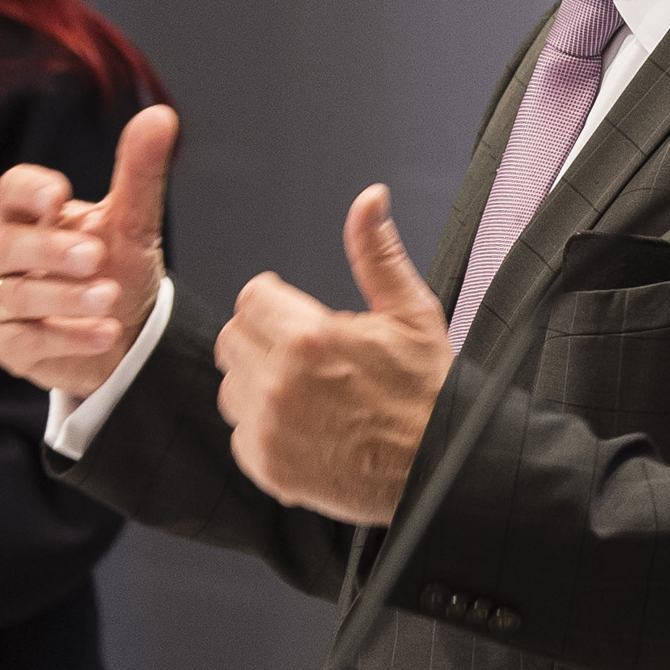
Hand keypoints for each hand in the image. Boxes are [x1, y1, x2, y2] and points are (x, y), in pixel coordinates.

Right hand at [0, 103, 176, 396]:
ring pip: (17, 296)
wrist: (123, 335)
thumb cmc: (114, 268)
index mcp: (27, 215)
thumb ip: (139, 172)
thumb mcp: (131, 221)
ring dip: (65, 298)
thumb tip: (161, 115)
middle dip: (49, 251)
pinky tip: (107, 333)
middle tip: (94, 256)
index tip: (57, 195)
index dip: (28, 192)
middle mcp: (2, 256)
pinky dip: (70, 338)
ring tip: (109, 298)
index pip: (10, 192)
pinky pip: (29, 341)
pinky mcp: (8, 345)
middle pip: (7, 246)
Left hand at [211, 184, 454, 523]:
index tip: (295, 315)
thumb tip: (369, 200)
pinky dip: (264, 429)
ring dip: (258, 384)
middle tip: (305, 354)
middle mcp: (281, 383)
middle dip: (264, 339)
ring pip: (232, 386)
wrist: (437, 468)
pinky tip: (304, 425)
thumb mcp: (410, 312)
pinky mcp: (267, 464)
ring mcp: (271, 427)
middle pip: (234, 338)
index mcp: (310, 337)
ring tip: (306, 392)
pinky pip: (240, 433)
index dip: (276, 302)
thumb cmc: (427, 394)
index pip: (251, 297)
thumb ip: (376, 253)